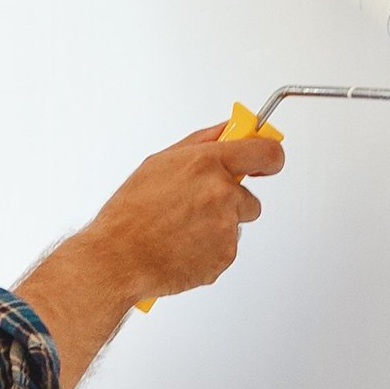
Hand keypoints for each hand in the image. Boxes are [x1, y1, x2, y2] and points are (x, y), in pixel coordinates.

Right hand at [86, 121, 286, 301]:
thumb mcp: (158, 163)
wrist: (119, 257)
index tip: (266, 162)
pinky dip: (208, 249)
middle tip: (196, 208)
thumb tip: (226, 130)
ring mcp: (227, 227)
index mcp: (206, 163)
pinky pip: (225, 248)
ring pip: (235, 225)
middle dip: (230, 202)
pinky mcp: (226, 256)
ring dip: (216, 226)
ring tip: (180, 229)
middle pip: (249, 197)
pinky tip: (182, 245)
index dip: (270, 157)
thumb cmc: (131, 212)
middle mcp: (222, 193)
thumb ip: (199, 143)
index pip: (266, 152)